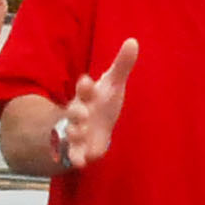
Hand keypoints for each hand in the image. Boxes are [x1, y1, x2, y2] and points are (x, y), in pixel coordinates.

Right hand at [51, 39, 139, 172]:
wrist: (90, 126)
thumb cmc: (101, 102)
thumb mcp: (112, 84)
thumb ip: (122, 65)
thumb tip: (133, 41)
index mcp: (87, 95)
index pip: (84, 88)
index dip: (85, 86)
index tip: (87, 82)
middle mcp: (79, 111)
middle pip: (74, 111)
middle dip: (76, 112)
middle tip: (83, 114)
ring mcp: (76, 130)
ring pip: (71, 132)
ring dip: (74, 133)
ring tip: (79, 135)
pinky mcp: (79, 148)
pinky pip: (74, 153)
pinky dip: (76, 157)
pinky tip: (81, 163)